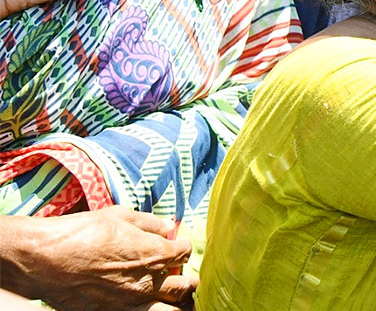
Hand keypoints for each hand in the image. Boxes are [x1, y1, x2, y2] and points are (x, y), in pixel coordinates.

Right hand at [0, 206, 195, 310]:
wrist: (45, 260)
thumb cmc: (81, 232)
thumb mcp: (119, 216)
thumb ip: (149, 223)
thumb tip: (168, 226)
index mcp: (152, 254)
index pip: (183, 253)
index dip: (184, 247)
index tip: (180, 245)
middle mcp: (146, 282)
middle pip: (183, 287)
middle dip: (189, 281)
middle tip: (189, 277)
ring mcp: (128, 302)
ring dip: (177, 304)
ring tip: (179, 300)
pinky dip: (150, 310)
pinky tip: (149, 304)